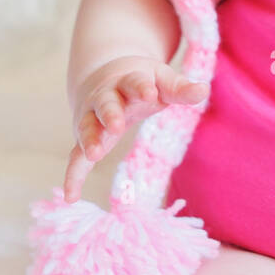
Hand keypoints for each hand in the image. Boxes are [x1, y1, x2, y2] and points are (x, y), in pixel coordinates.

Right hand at [64, 57, 208, 203]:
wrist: (106, 77)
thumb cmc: (142, 82)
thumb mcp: (161, 80)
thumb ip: (180, 88)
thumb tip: (204, 91)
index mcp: (128, 81)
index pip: (134, 82)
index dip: (142, 87)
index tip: (150, 93)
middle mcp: (105, 97)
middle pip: (105, 104)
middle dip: (110, 113)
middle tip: (117, 125)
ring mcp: (92, 117)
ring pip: (87, 127)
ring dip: (89, 140)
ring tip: (94, 155)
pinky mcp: (87, 137)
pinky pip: (76, 157)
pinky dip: (73, 175)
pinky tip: (71, 197)